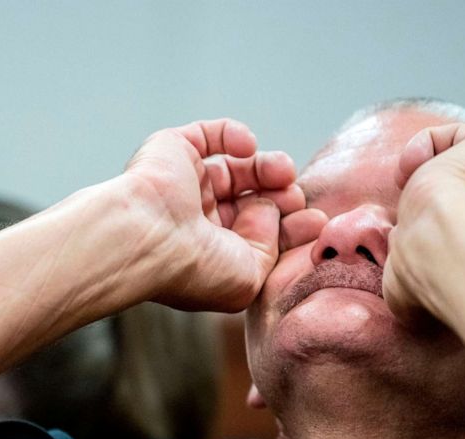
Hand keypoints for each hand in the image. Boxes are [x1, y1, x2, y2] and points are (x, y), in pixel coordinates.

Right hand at [123, 119, 306, 310]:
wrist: (147, 238)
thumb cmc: (194, 268)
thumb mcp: (250, 277)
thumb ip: (271, 248)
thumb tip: (271, 208)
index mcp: (211, 254)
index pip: (259, 234)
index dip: (291, 226)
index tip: (318, 222)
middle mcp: (197, 220)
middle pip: (253, 200)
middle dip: (283, 197)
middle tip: (298, 197)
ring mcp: (186, 184)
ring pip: (238, 168)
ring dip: (267, 167)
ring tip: (282, 172)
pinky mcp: (174, 151)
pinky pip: (211, 134)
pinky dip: (235, 135)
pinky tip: (248, 148)